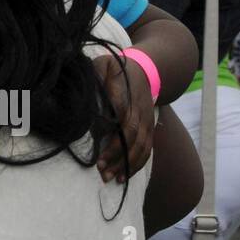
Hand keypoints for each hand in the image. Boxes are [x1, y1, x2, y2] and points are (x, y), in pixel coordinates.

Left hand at [93, 54, 155, 181]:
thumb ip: (97, 73)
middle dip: (116, 153)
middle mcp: (140, 110)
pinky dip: (137, 165)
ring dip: (126, 164)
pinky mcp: (150, 129)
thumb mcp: (104, 63)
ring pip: (141, 146)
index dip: (111, 129)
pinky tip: (124, 176)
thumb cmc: (116, 68)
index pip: (121, 113)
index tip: (97, 141)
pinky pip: (147, 150)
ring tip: (110, 177)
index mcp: (127, 94)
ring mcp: (147, 121)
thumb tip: (89, 89)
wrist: (146, 70)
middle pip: (131, 134)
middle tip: (100, 168)